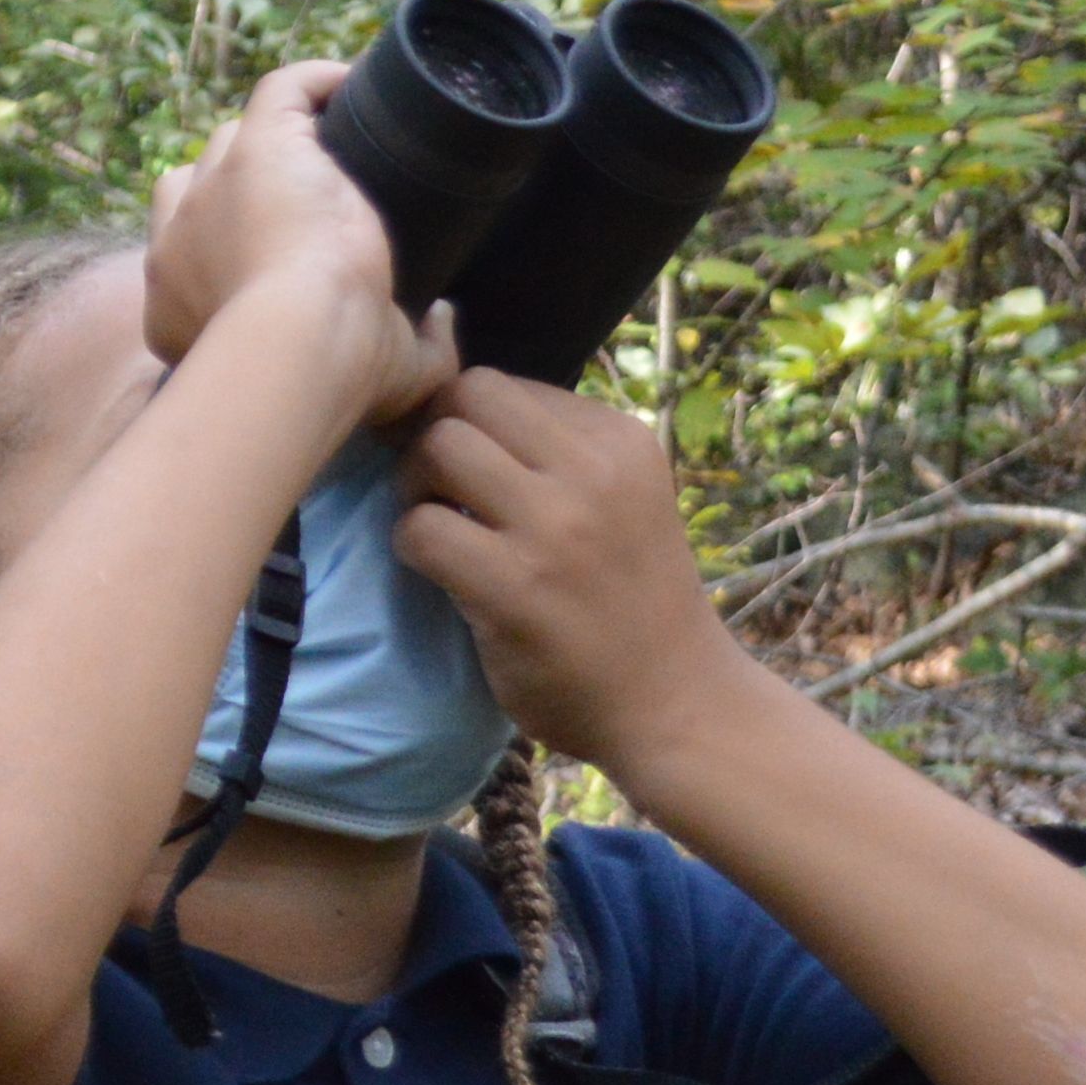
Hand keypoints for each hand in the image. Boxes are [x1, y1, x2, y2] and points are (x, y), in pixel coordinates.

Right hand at [143, 60, 446, 414]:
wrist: (301, 344)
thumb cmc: (325, 377)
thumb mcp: (380, 378)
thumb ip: (413, 355)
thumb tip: (443, 321)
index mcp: (177, 303)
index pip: (193, 253)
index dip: (230, 244)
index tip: (288, 248)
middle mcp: (177, 241)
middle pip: (201, 185)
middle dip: (240, 186)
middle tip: (309, 198)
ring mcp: (212, 189)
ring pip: (235, 138)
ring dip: (278, 138)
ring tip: (333, 143)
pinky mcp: (258, 146)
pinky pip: (280, 92)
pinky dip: (314, 84)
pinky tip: (352, 86)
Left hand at [387, 373, 758, 776]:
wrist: (675, 700)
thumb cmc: (633, 598)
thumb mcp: (622, 498)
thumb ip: (560, 452)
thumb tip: (458, 402)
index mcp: (621, 440)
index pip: (507, 384)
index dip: (468, 421)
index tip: (468, 468)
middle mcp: (594, 471)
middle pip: (467, 395)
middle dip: (433, 433)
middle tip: (436, 487)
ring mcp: (556, 528)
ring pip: (440, 447)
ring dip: (414, 485)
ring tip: (435, 524)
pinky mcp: (515, 587)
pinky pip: (422, 528)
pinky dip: (410, 543)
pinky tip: (436, 569)